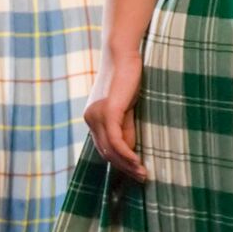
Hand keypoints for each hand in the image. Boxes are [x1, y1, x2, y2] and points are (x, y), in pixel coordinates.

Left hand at [84, 46, 147, 182]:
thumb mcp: (126, 107)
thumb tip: (130, 150)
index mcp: (92, 118)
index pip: (104, 147)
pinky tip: (137, 161)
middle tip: (141, 178)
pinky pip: (115, 140)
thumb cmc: (127, 76)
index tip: (135, 172)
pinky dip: (126, 153)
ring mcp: (96, 115)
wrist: (122, 53)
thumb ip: (126, 127)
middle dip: (124, 168)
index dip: (118, 163)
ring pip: (110, 149)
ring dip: (127, 164)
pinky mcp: (108, 111)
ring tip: (142, 173)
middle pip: (105, 152)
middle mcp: (90, 118)